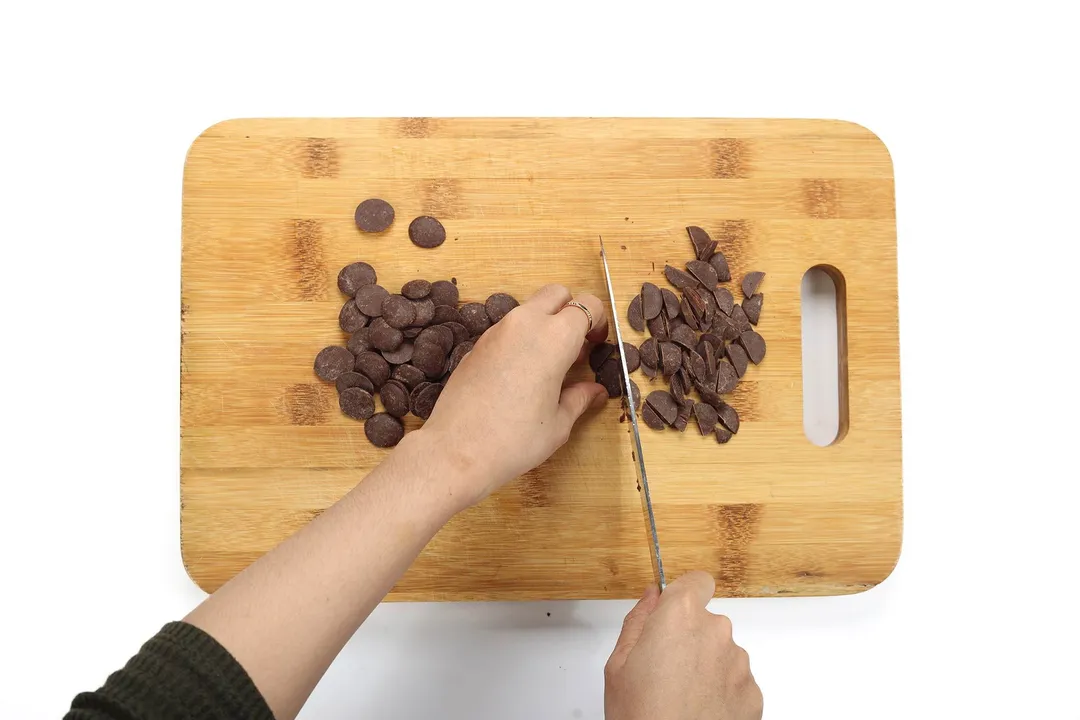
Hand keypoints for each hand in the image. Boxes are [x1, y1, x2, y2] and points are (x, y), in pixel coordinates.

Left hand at [418, 284, 609, 507]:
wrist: (456, 451)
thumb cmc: (513, 441)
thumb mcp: (557, 424)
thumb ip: (579, 399)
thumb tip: (594, 391)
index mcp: (554, 338)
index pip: (586, 306)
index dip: (598, 322)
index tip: (597, 345)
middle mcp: (524, 324)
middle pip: (556, 294)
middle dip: (571, 312)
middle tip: (576, 346)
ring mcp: (496, 331)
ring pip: (529, 308)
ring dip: (545, 324)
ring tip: (549, 364)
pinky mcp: (477, 344)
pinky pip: (508, 327)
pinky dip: (521, 337)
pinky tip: (521, 373)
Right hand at [605, 571, 762, 719]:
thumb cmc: (641, 717)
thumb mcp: (618, 665)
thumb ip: (638, 621)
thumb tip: (651, 597)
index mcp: (680, 616)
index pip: (696, 580)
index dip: (684, 594)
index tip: (673, 610)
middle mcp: (716, 632)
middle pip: (706, 620)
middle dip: (688, 637)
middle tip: (663, 669)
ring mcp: (738, 663)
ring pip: (721, 651)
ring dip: (705, 665)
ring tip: (680, 695)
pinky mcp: (753, 692)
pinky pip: (735, 680)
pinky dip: (720, 690)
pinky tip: (698, 709)